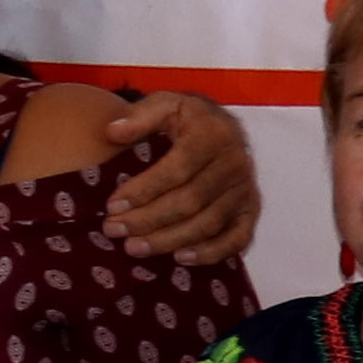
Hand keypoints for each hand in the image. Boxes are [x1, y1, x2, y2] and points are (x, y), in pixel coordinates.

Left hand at [97, 87, 261, 265]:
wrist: (221, 126)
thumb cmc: (186, 118)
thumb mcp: (164, 104)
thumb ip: (139, 116)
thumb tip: (112, 132)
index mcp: (213, 134)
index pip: (177, 169)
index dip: (143, 190)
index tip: (111, 205)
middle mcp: (235, 162)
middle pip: (190, 201)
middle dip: (148, 219)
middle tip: (113, 230)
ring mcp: (245, 189)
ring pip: (208, 223)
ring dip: (169, 240)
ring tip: (133, 248)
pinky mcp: (251, 210)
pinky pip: (237, 239)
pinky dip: (210, 252)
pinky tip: (179, 258)